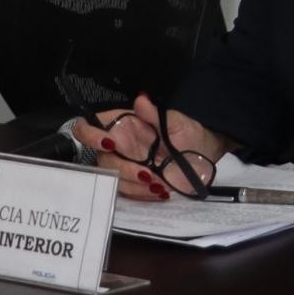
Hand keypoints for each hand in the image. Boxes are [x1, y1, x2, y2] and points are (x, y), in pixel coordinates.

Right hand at [68, 93, 225, 201]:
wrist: (203, 155)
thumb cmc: (186, 134)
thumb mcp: (176, 122)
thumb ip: (155, 114)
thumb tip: (141, 100)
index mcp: (123, 125)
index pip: (91, 126)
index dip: (90, 135)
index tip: (108, 144)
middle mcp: (118, 146)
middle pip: (103, 160)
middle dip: (124, 170)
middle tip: (148, 174)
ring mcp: (123, 165)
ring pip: (113, 179)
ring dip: (135, 185)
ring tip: (161, 184)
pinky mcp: (131, 183)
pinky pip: (127, 192)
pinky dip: (142, 194)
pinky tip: (160, 191)